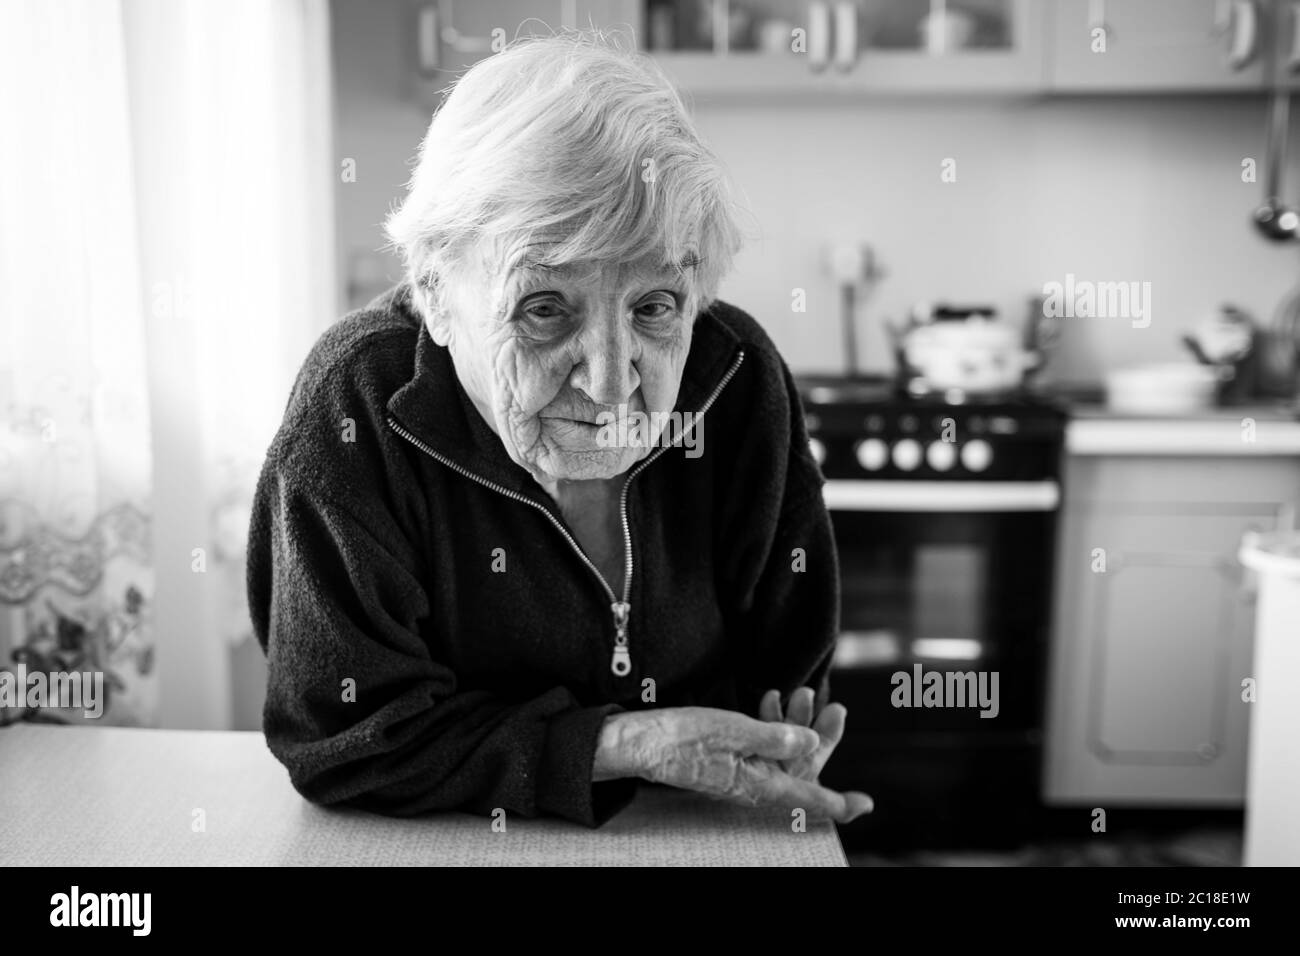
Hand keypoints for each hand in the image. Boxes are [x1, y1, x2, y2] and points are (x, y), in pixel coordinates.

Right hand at [594, 707, 872, 823]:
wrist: (644, 741)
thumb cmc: (684, 738)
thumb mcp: (734, 731)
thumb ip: (775, 737)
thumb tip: (809, 741)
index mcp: (760, 784)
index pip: (809, 798)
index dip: (840, 803)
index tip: (865, 804)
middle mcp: (756, 784)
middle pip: (802, 768)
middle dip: (822, 738)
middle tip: (836, 709)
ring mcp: (744, 772)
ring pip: (784, 752)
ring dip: (797, 723)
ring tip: (802, 693)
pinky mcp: (732, 758)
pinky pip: (764, 746)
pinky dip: (772, 723)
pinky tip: (769, 699)